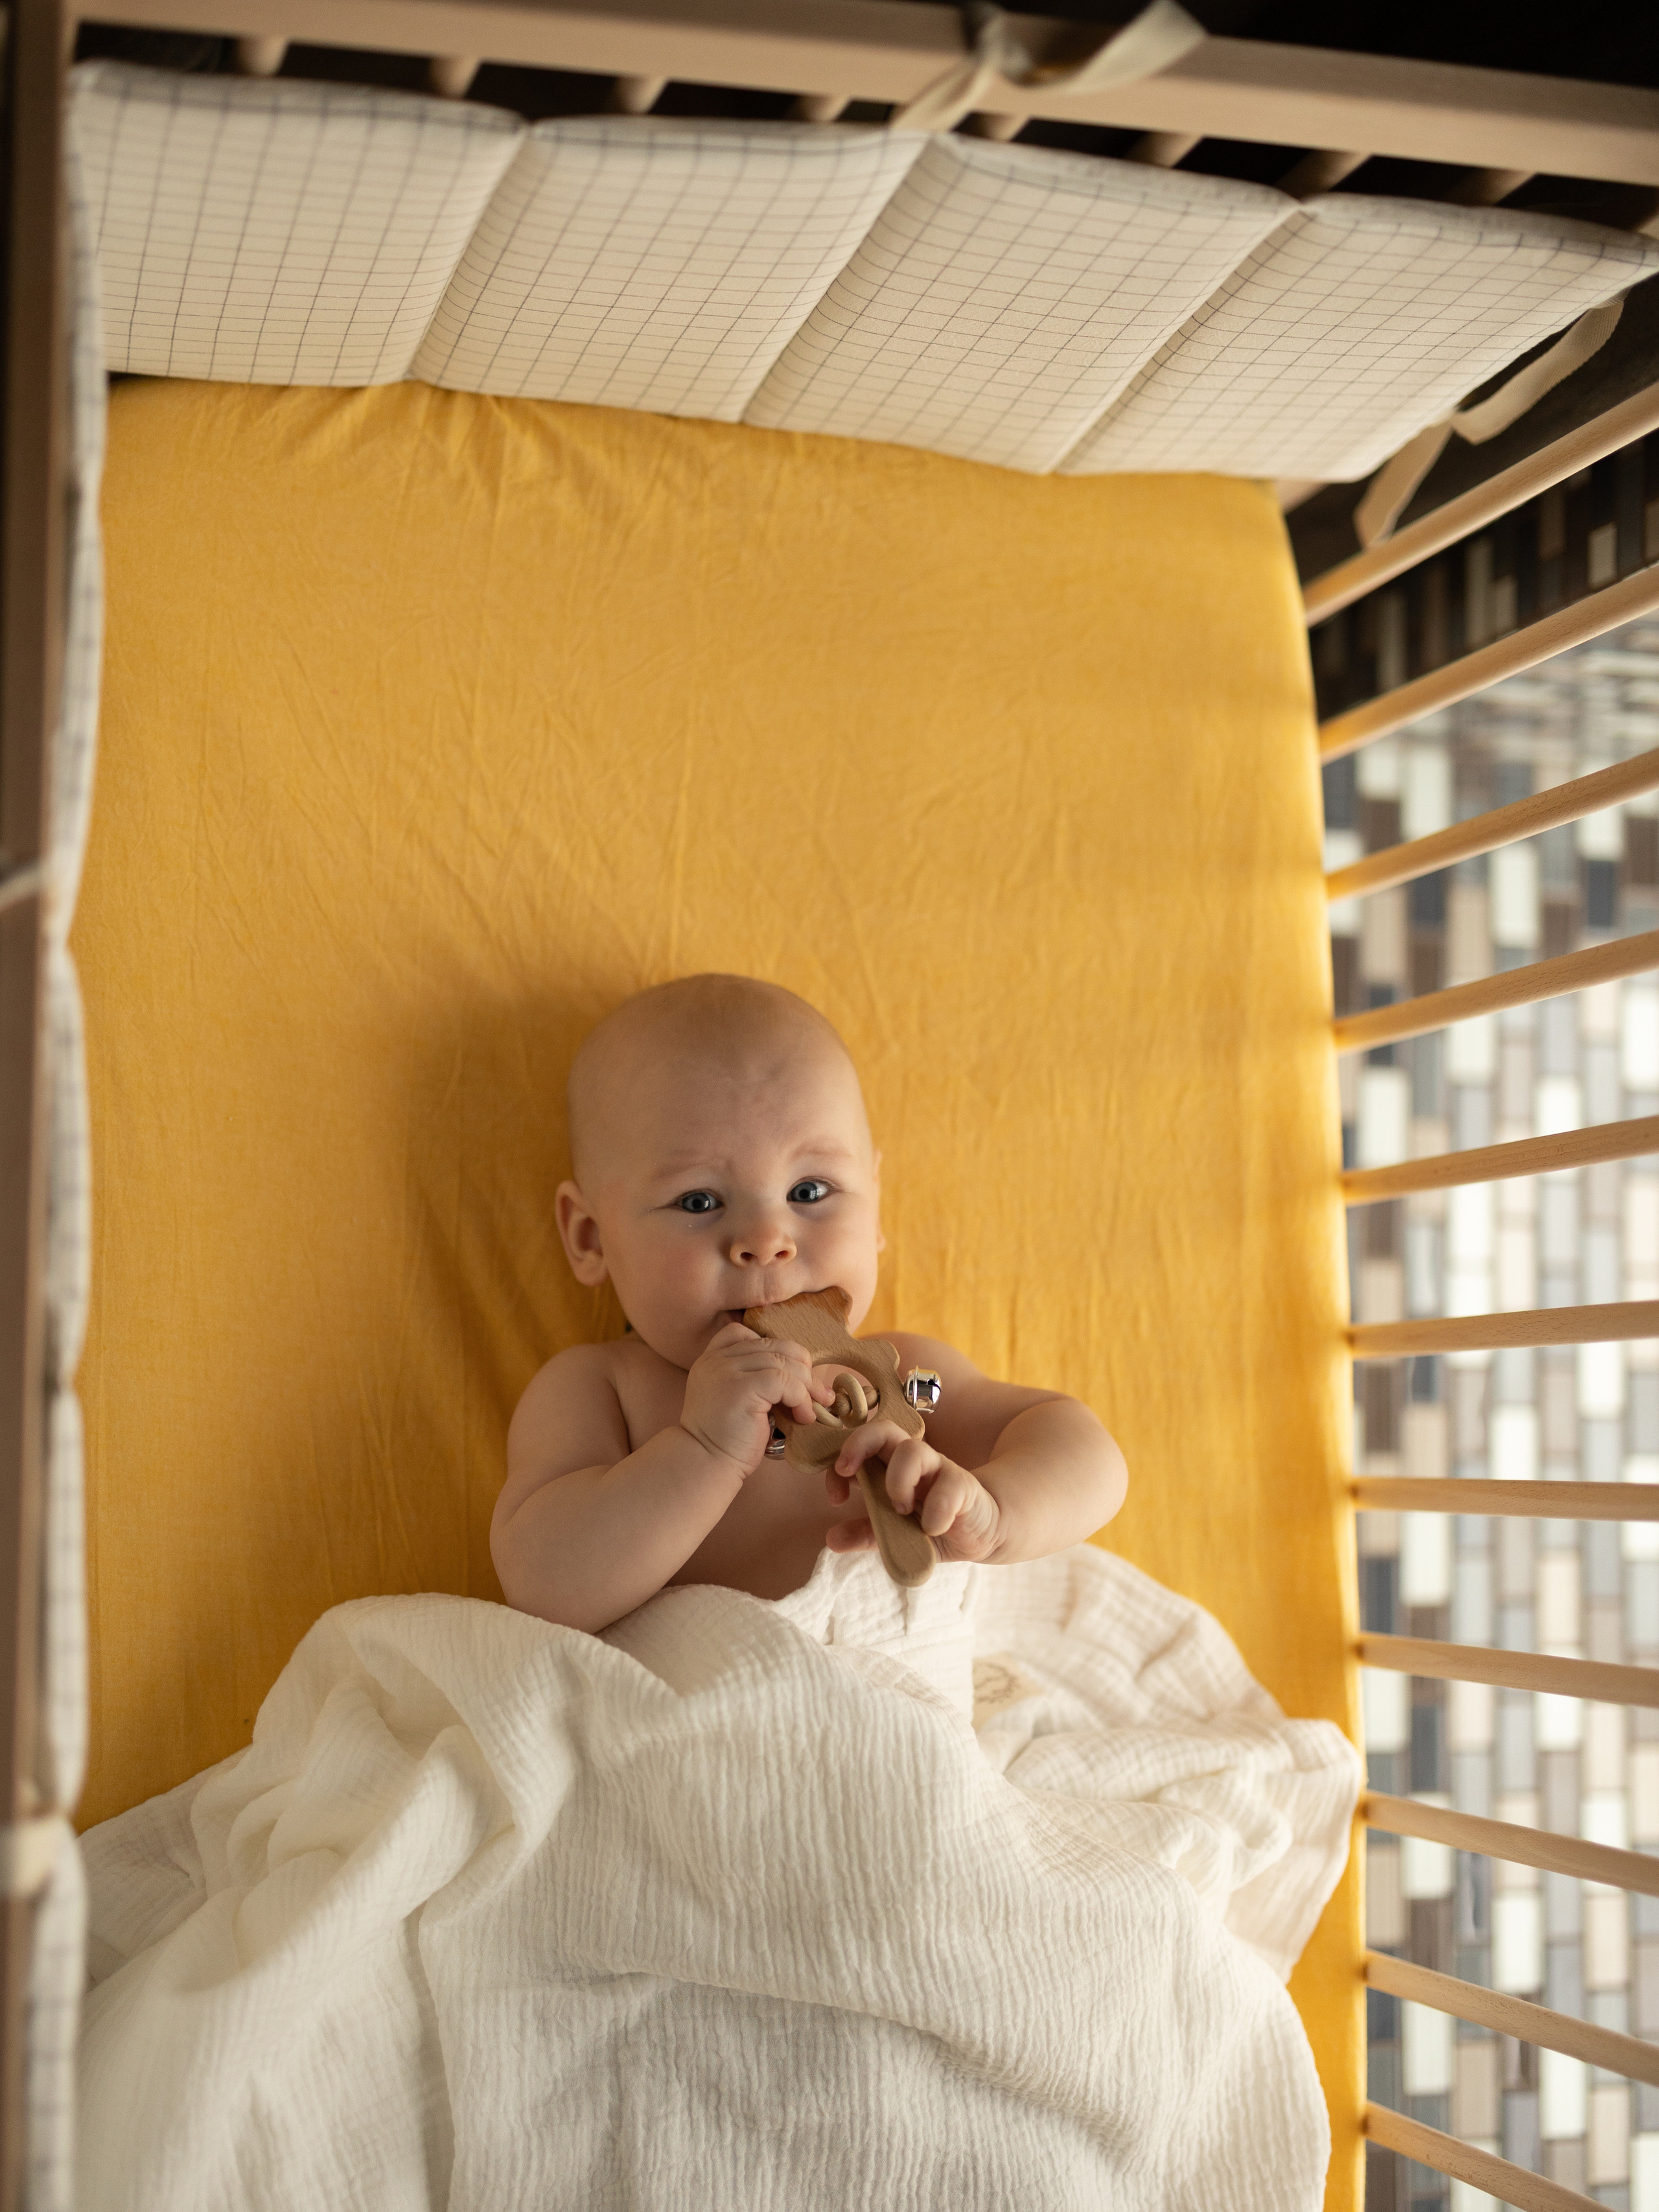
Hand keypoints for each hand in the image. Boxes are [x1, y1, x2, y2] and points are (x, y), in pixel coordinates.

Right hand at [680, 1323, 832, 1475]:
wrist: (706, 1464)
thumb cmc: (726, 1439)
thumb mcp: (735, 1398)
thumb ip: (753, 1377)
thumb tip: (802, 1371)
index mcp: (712, 1359)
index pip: (746, 1333)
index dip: (777, 1349)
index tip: (790, 1376)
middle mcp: (717, 1359)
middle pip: (773, 1345)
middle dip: (803, 1368)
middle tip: (819, 1394)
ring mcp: (727, 1370)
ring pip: (784, 1362)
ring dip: (806, 1386)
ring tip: (811, 1410)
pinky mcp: (742, 1388)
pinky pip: (785, 1381)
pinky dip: (801, 1398)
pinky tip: (802, 1417)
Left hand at [824, 1419, 1003, 1562]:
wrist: (984, 1532)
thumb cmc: (935, 1524)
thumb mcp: (896, 1533)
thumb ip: (867, 1533)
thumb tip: (831, 1539)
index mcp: (892, 1467)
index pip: (860, 1446)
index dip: (840, 1461)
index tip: (836, 1496)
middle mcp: (914, 1462)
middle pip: (883, 1429)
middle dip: (858, 1444)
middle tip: (848, 1472)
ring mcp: (939, 1470)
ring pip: (913, 1451)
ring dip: (898, 1482)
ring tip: (901, 1510)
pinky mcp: (964, 1486)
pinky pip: (948, 1489)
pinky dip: (935, 1513)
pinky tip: (932, 1529)